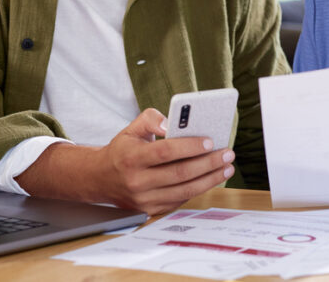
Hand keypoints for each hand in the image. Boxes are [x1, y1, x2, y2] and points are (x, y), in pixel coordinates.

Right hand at [97, 108, 235, 213]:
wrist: (100, 179)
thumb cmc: (122, 151)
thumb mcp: (131, 128)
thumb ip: (151, 118)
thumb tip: (171, 123)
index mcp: (131, 158)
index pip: (165, 152)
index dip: (190, 146)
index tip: (210, 141)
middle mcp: (137, 181)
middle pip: (180, 173)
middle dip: (208, 163)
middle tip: (227, 153)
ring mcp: (144, 199)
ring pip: (184, 191)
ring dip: (210, 179)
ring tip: (227, 168)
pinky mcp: (151, 210)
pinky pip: (181, 200)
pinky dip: (199, 189)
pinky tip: (212, 178)